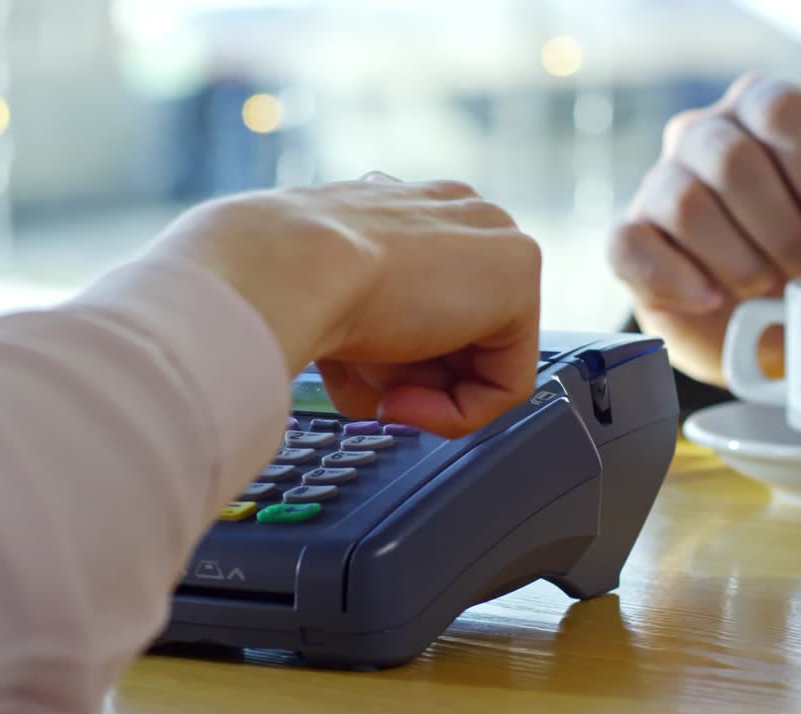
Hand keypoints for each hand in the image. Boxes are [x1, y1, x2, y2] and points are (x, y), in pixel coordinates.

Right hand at [163, 173, 541, 437]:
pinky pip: (505, 385)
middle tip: (365, 385)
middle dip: (407, 376)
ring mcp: (494, 237)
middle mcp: (458, 215)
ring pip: (477, 363)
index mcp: (412, 211)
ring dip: (419, 393)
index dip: (391, 362)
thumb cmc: (285, 283)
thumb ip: (373, 329)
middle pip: (456, 338)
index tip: (354, 372)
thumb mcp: (331, 307)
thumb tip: (390, 380)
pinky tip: (402, 400)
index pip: (428, 308)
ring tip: (371, 384)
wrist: (282, 267)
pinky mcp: (518, 273)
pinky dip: (455, 414)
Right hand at [609, 74, 800, 386]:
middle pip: (732, 158)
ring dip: (736, 256)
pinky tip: (712, 298)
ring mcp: (657, 186)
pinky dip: (677, 277)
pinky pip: (630, 245)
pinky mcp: (628, 240)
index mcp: (761, 112)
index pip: (781, 109)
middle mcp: (702, 136)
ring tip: (761, 286)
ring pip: (683, 201)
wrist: (776, 328)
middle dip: (781, 225)